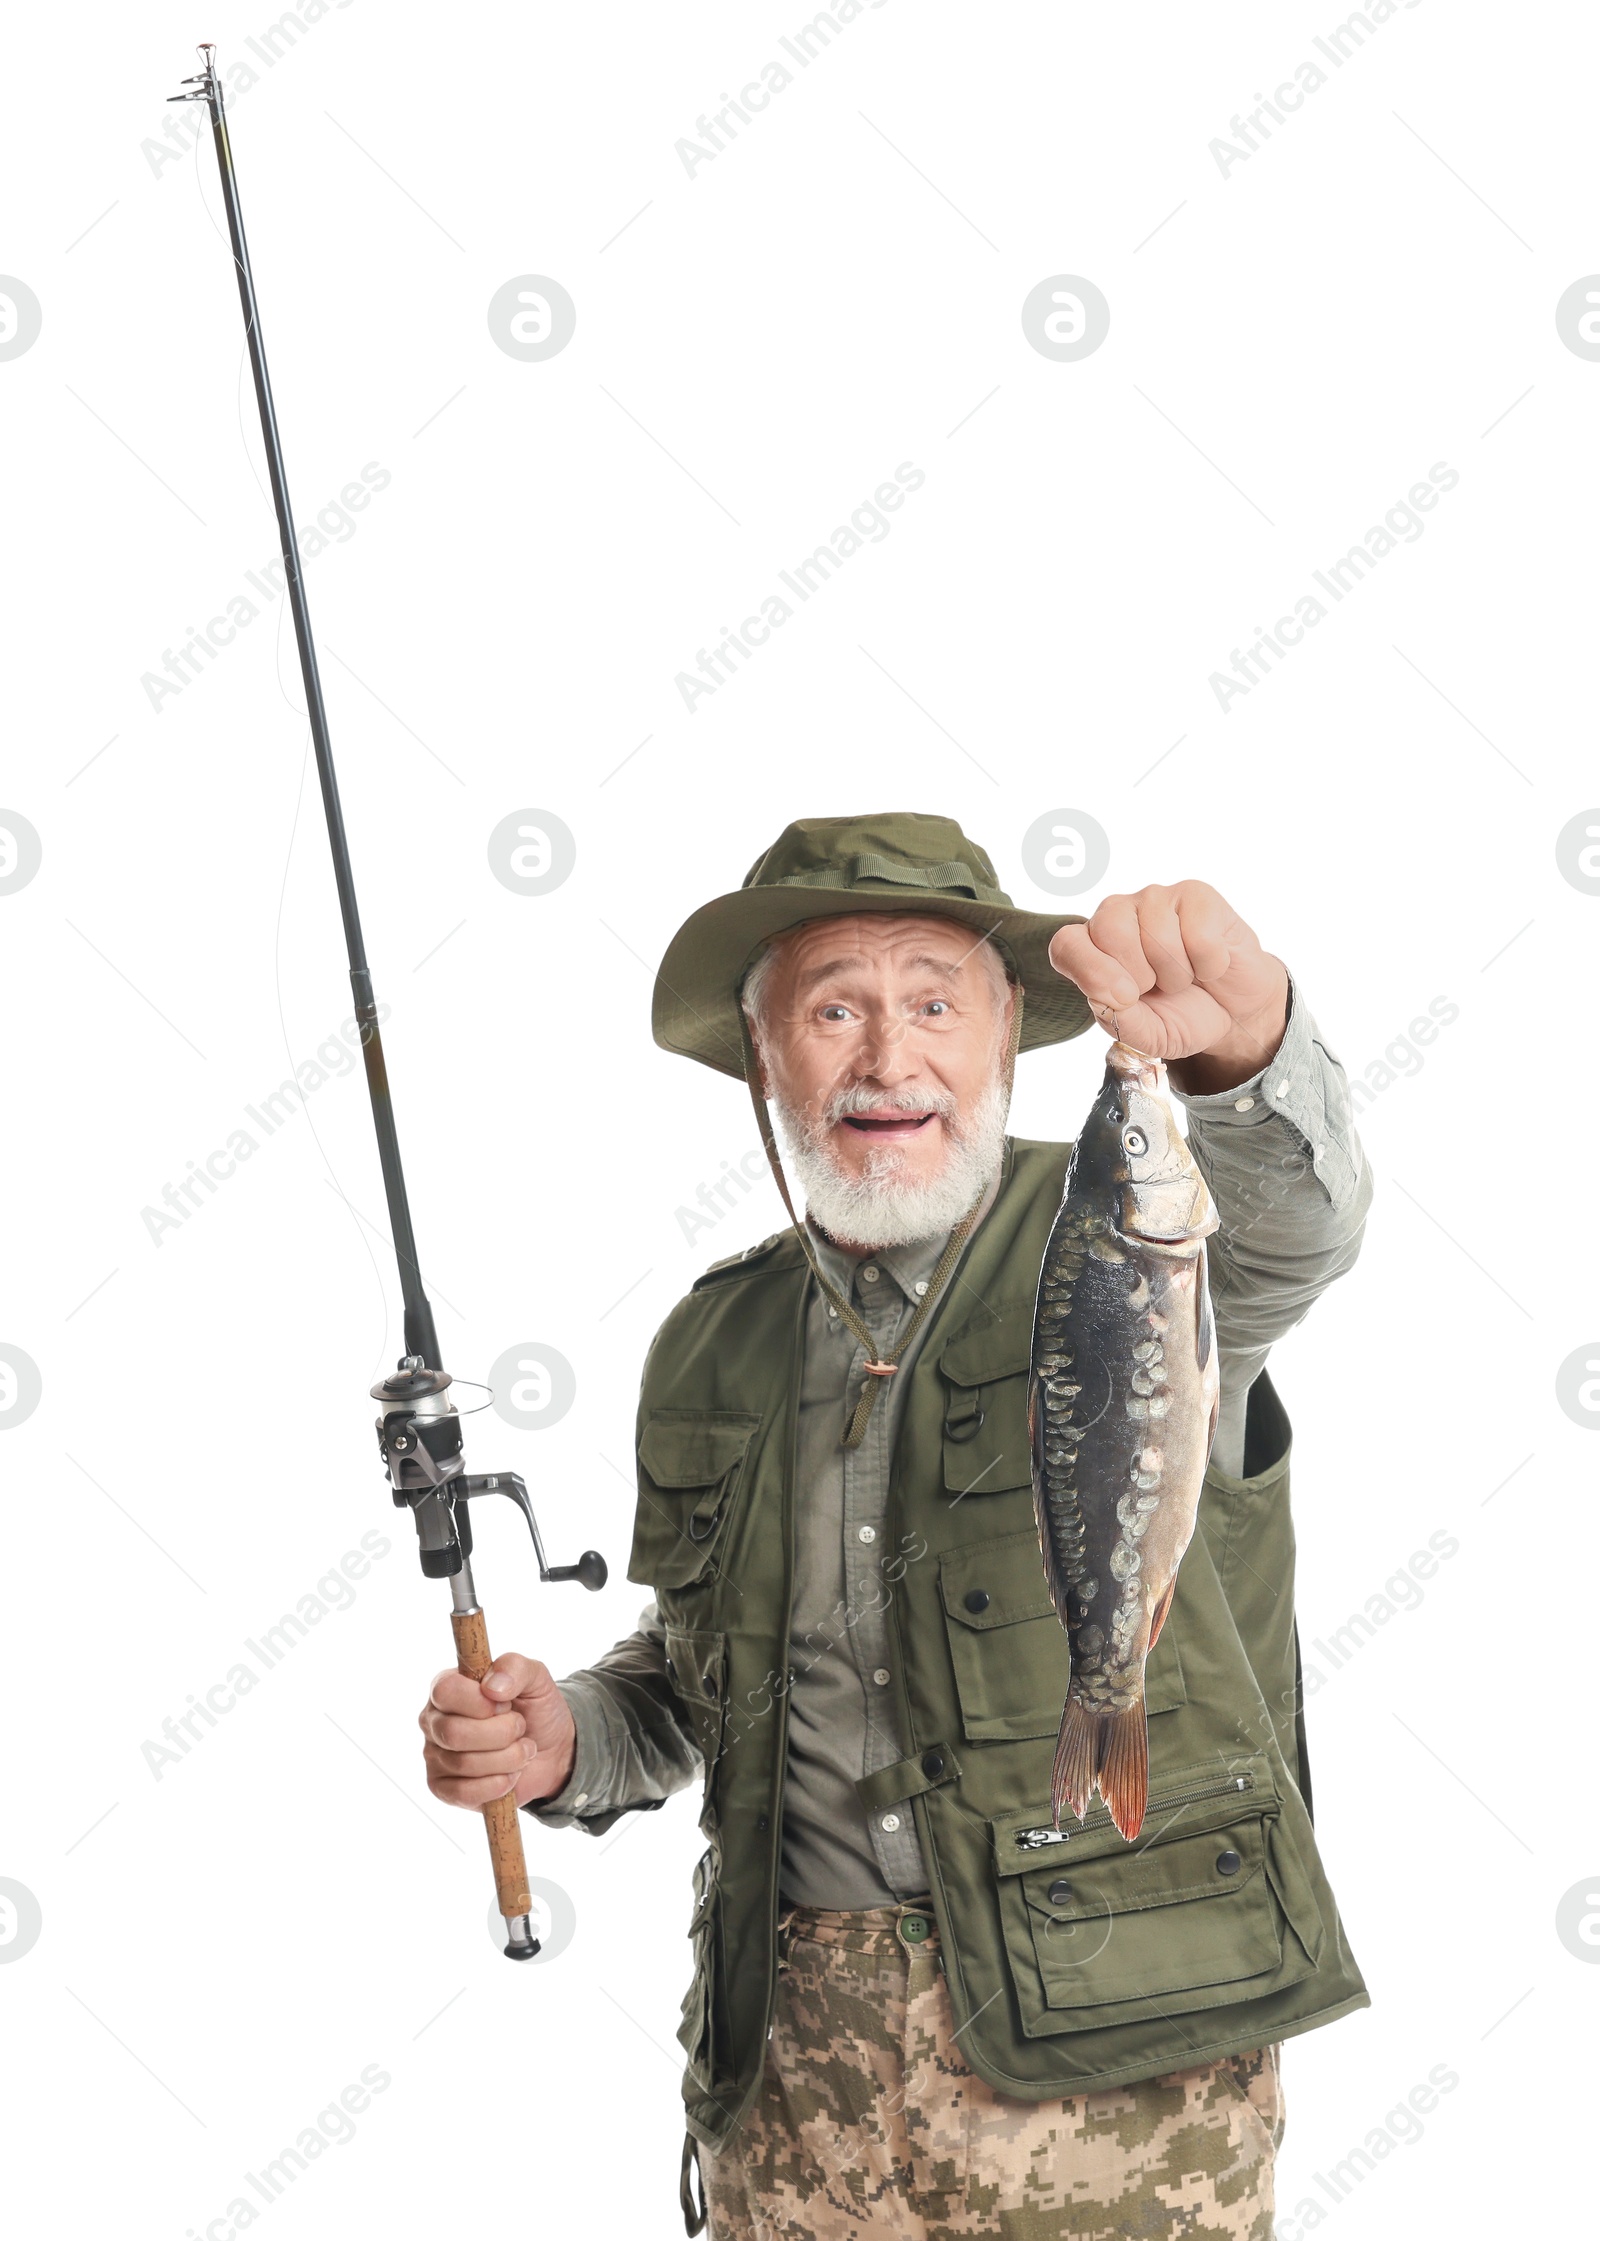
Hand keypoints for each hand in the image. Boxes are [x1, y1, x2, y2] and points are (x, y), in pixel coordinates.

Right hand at [419, 1652, 576, 1810]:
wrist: (551, 1750)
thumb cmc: (534, 1709)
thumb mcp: (535, 1677)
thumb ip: (514, 1667)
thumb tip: (492, 1687)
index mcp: (447, 1687)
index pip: (446, 1691)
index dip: (480, 1702)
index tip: (506, 1704)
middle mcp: (434, 1721)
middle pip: (454, 1733)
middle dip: (501, 1733)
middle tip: (519, 1727)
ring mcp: (435, 1757)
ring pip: (465, 1764)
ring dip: (508, 1758)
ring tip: (522, 1750)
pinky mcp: (443, 1790)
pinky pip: (464, 1793)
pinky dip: (498, 1784)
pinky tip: (510, 1775)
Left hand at [1048, 881, 1289, 1092]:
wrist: (1232, 1011)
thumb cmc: (1181, 1015)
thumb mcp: (1147, 1035)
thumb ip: (1121, 1021)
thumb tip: (1107, 996)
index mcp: (1091, 947)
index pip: (1067, 945)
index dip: (1093, 972)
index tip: (1125, 999)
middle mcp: (1116, 914)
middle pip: (1109, 932)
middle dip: (1141, 976)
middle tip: (1158, 987)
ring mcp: (1155, 899)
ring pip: (1158, 936)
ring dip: (1178, 974)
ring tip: (1185, 975)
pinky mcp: (1196, 895)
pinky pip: (1199, 935)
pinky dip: (1209, 965)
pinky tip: (1209, 963)